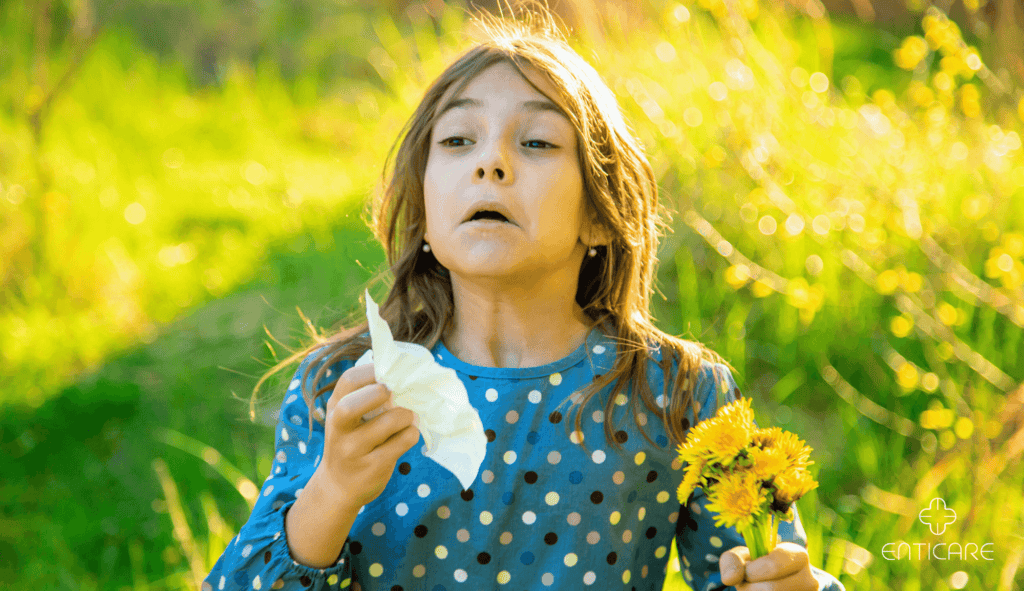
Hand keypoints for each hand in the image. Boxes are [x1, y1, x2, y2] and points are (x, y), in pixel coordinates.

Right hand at [315, 362, 420, 509]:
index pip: (348, 380)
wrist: (338, 487)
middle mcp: (338, 429)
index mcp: (333, 408)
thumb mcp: (347, 419)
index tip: (391, 372)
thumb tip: (401, 374)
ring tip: (409, 416)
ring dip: (406, 415)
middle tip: (394, 393)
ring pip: (388, 423)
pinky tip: (409, 433)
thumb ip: (364, 398)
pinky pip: (402, 442)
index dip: (372, 371)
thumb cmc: (350, 443)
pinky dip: (411, 433)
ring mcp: (353, 451)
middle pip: (350, 406)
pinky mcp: (372, 468)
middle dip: (379, 393)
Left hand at [720, 542, 819, 589]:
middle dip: (750, 587)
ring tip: (756, 589)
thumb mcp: (745, 556)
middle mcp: (810, 580)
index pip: (773, 566)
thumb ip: (732, 560)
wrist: (777, 580)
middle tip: (749, 583)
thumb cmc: (758, 566)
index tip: (748, 570)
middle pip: (771, 589)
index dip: (752, 571)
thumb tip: (729, 579)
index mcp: (799, 556)